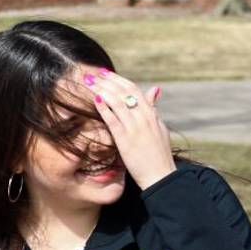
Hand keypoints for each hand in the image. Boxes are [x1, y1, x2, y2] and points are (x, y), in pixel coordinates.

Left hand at [82, 68, 173, 188]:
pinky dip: (104, 108)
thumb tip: (155, 89)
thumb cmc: (159, 154)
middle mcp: (144, 117)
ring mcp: (135, 128)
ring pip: (117, 102)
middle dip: (107, 81)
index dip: (118, 80)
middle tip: (92, 75)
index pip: (133, 89)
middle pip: (123, 92)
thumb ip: (153, 109)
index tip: (105, 74)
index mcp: (151, 114)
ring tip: (89, 84)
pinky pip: (113, 119)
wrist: (161, 175)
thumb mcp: (160, 127)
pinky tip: (95, 100)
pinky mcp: (126, 140)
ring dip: (102, 90)